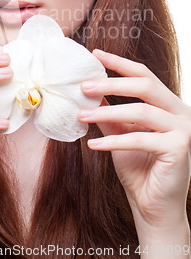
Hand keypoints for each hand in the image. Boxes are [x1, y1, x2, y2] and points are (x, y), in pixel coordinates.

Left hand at [78, 49, 190, 231]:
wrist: (154, 207)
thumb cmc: (138, 169)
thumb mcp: (121, 134)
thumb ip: (110, 114)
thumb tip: (90, 93)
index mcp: (168, 105)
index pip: (144, 75)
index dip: (120, 63)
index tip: (95, 54)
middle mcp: (180, 112)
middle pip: (145, 85)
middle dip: (112, 83)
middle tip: (84, 86)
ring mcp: (183, 130)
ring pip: (140, 111)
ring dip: (106, 113)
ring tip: (82, 116)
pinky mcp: (179, 148)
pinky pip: (139, 139)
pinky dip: (113, 141)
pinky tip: (92, 145)